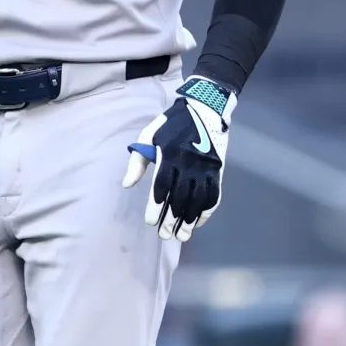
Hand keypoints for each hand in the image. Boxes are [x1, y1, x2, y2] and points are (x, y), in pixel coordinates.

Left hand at [123, 76, 233, 241]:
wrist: (205, 108)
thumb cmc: (172, 124)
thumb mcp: (149, 135)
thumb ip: (138, 161)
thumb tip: (127, 185)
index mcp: (169, 154)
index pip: (161, 187)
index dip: (156, 207)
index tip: (150, 222)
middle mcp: (189, 163)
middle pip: (179, 198)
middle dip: (171, 219)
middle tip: (164, 236)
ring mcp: (206, 168)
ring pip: (198, 200)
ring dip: (190, 220)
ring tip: (182, 236)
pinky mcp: (219, 170)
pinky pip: (214, 195)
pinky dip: (207, 211)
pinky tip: (199, 222)